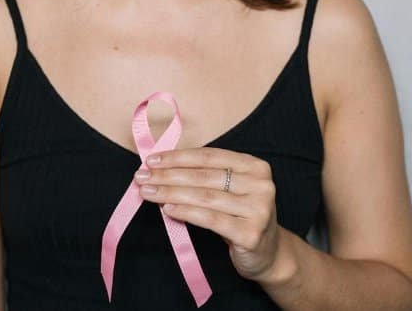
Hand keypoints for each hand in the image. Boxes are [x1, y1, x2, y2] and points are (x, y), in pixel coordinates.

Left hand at [135, 147, 291, 282]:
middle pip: (204, 176)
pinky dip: (186, 213)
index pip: (209, 157)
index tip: (152, 160)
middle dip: (168, 175)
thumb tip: (161, 168)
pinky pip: (211, 220)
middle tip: (142, 176)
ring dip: (171, 193)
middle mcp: (261, 185)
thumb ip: (205, 177)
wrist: (269, 254)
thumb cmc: (242, 217)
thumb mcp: (231, 191)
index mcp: (256, 167)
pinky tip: (167, 210)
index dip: (178, 157)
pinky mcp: (250, 234)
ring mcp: (258, 210)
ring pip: (205, 197)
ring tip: (148, 192)